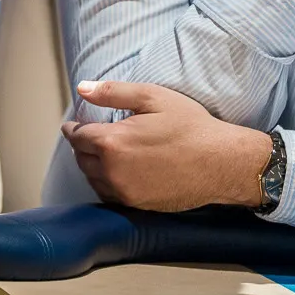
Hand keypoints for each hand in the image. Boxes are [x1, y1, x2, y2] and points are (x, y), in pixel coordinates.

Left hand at [60, 80, 271, 211]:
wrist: (220, 162)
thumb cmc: (190, 126)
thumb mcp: (153, 97)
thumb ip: (113, 92)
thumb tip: (82, 88)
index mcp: (112, 142)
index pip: (77, 136)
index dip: (74, 127)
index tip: (74, 124)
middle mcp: (112, 171)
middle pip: (81, 158)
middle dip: (82, 145)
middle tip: (91, 135)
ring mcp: (124, 192)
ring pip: (92, 178)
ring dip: (92, 165)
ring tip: (105, 152)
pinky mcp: (136, 206)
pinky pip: (108, 194)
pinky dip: (106, 182)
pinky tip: (119, 172)